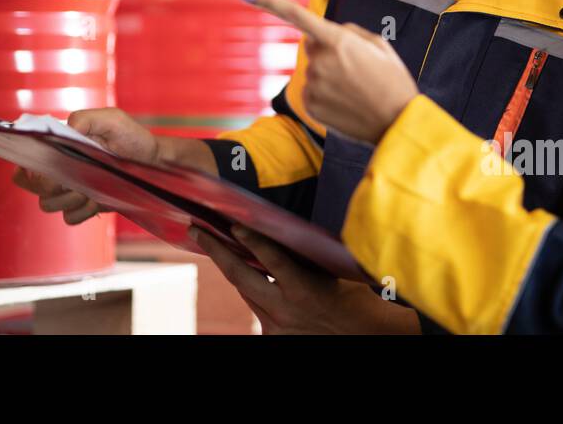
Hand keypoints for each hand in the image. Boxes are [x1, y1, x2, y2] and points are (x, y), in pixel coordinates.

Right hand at [12, 108, 158, 223]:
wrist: (152, 162)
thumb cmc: (131, 137)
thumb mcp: (111, 119)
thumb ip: (83, 119)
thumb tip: (64, 130)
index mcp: (58, 147)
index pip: (26, 162)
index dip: (27, 169)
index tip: (45, 168)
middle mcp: (59, 169)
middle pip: (34, 186)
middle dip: (51, 185)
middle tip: (75, 177)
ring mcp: (70, 190)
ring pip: (49, 204)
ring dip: (69, 198)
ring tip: (91, 187)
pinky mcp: (83, 207)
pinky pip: (69, 217)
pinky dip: (82, 211)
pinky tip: (97, 199)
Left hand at [190, 224, 418, 333]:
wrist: (365, 336)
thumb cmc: (356, 297)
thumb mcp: (335, 270)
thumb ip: (310, 252)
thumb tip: (288, 225)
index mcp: (303, 289)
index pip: (270, 258)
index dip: (250, 239)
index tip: (233, 224)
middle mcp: (284, 308)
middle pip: (240, 276)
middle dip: (216, 251)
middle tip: (197, 231)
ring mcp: (276, 326)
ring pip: (245, 291)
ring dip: (232, 269)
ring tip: (215, 246)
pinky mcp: (274, 338)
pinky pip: (256, 308)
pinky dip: (253, 292)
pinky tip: (248, 276)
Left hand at [241, 0, 417, 143]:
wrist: (397, 123)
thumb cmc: (392, 80)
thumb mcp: (378, 44)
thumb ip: (349, 32)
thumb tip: (330, 33)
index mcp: (337, 40)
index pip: (296, 15)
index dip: (268, 2)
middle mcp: (319, 60)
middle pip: (312, 45)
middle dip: (327, 50)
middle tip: (356, 68)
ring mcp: (312, 84)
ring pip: (314, 70)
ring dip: (329, 74)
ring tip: (356, 88)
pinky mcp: (309, 105)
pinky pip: (312, 91)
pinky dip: (326, 95)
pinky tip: (346, 103)